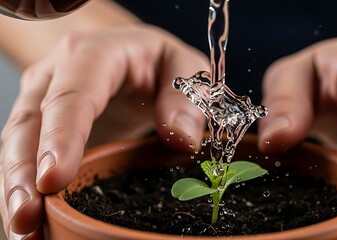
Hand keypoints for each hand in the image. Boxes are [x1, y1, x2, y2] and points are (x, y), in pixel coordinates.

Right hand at [0, 25, 207, 238]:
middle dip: (24, 172)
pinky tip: (28, 220)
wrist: (131, 55)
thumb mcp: (185, 67)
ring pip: (17, 142)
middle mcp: (57, 75)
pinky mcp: (43, 125)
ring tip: (23, 230)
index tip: (53, 179)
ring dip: (15, 187)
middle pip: (30, 122)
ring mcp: (44, 100)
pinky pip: (24, 155)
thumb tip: (180, 138)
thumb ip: (186, 97)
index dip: (61, 136)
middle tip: (27, 219)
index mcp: (95, 54)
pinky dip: (21, 187)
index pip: (72, 94)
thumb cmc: (158, 62)